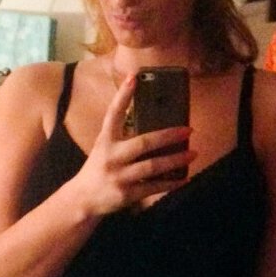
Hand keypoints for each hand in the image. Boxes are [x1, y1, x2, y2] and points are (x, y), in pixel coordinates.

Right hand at [76, 74, 195, 215]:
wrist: (82, 199)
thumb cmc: (98, 169)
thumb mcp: (104, 148)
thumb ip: (123, 137)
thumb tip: (155, 128)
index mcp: (105, 141)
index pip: (113, 114)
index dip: (123, 95)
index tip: (134, 77)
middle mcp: (111, 156)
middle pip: (143, 142)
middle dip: (168, 135)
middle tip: (188, 130)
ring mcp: (119, 176)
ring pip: (152, 166)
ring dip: (175, 160)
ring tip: (192, 154)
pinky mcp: (126, 194)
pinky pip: (153, 187)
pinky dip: (170, 183)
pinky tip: (183, 179)